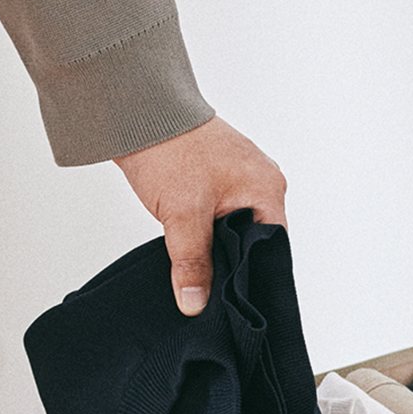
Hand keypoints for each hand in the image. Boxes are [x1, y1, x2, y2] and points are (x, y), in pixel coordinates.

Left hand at [114, 116, 286, 315]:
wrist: (140, 110)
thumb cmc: (169, 150)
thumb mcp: (182, 217)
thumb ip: (192, 263)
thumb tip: (196, 303)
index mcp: (268, 189)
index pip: (272, 249)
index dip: (253, 277)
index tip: (233, 300)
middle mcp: (262, 181)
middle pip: (255, 241)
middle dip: (233, 264)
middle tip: (212, 291)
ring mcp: (242, 176)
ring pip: (236, 228)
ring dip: (217, 247)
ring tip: (200, 270)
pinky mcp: (220, 174)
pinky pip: (223, 213)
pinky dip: (209, 230)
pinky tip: (192, 244)